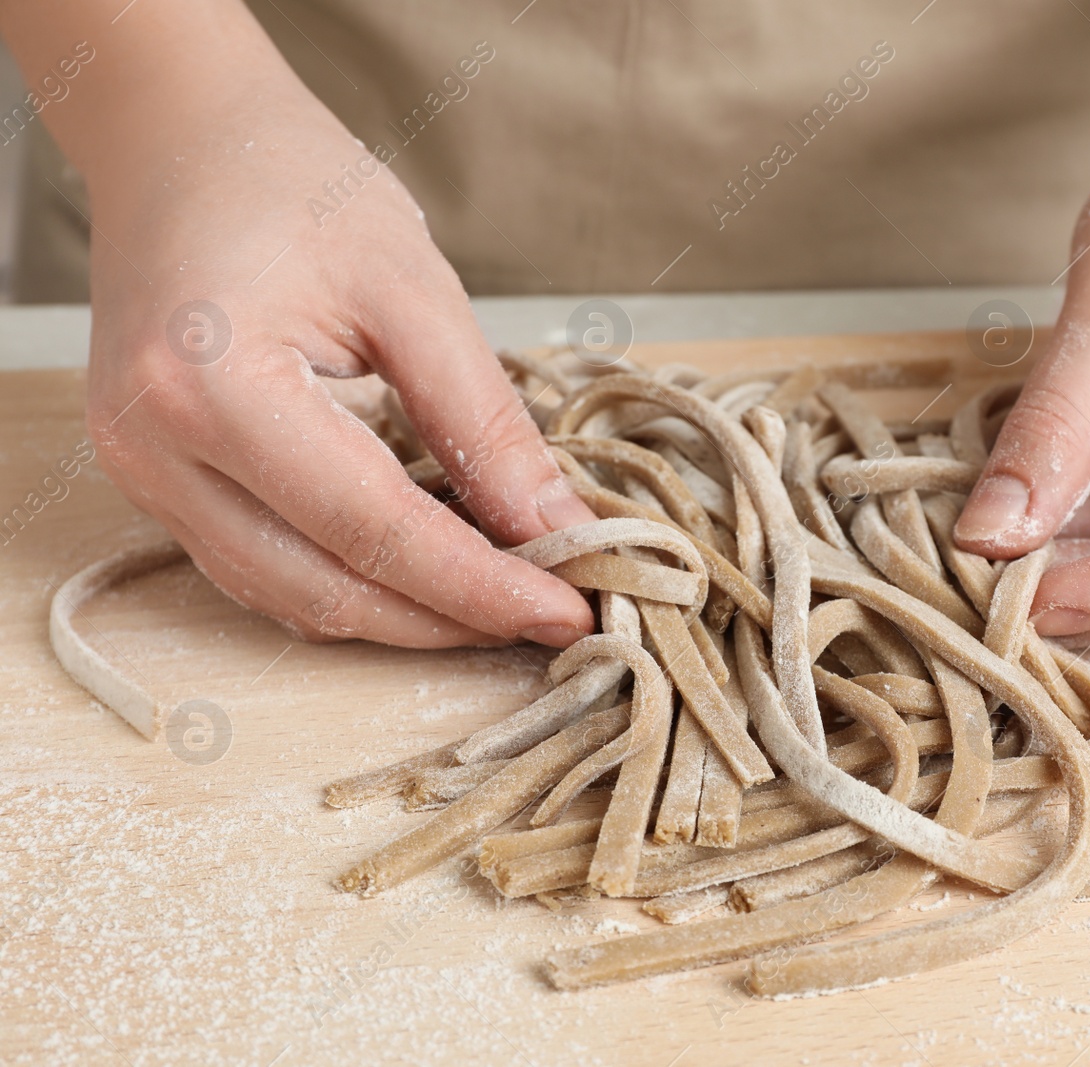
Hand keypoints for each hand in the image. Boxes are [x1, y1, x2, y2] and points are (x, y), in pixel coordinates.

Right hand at [81, 70, 595, 647]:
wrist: (180, 139)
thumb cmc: (291, 185)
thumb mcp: (414, 292)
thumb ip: (484, 422)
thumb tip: (554, 526)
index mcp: (213, 385)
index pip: (375, 529)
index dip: (481, 586)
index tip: (570, 612)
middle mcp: (154, 447)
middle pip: (326, 587)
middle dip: (449, 619)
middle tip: (550, 618)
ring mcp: (141, 472)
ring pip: (290, 597)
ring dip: (403, 616)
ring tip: (500, 601)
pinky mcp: (153, 480)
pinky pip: (261, 568)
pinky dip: (351, 583)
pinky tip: (425, 572)